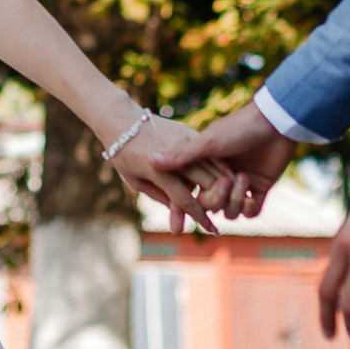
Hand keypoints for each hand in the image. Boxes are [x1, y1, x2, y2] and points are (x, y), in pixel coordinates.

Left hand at [110, 116, 224, 235]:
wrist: (121, 120)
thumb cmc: (124, 155)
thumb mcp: (136, 182)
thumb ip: (160, 198)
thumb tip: (178, 221)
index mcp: (157, 171)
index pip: (185, 199)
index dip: (200, 217)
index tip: (211, 229)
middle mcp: (175, 155)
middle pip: (205, 183)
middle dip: (216, 202)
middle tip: (221, 215)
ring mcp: (183, 141)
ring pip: (211, 167)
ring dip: (222, 184)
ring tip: (228, 199)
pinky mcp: (188, 131)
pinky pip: (209, 152)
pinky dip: (220, 166)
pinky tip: (226, 178)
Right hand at [149, 101, 297, 223]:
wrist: (274, 123)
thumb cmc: (238, 128)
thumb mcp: (207, 142)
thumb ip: (180, 156)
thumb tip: (149, 160)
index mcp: (205, 167)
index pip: (188, 193)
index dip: (182, 209)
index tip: (176, 225)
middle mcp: (221, 177)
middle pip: (210, 204)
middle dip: (216, 199)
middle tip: (227, 181)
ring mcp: (240, 184)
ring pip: (230, 210)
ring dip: (235, 200)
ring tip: (244, 178)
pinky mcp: (260, 188)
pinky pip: (251, 212)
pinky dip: (250, 209)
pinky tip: (252, 198)